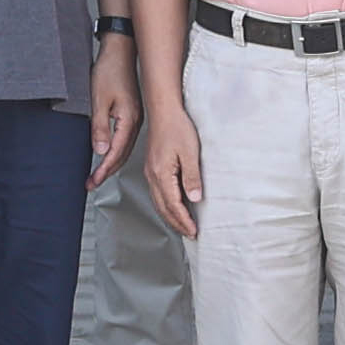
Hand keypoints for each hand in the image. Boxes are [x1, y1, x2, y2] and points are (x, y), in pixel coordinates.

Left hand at [87, 33, 141, 190]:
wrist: (120, 52)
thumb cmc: (109, 71)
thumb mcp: (99, 101)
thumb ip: (100, 128)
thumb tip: (101, 151)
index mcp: (129, 120)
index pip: (116, 152)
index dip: (104, 169)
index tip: (93, 181)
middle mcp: (136, 122)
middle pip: (123, 155)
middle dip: (107, 171)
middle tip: (92, 183)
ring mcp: (136, 119)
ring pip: (125, 149)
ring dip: (112, 163)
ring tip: (98, 174)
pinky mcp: (132, 114)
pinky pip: (126, 139)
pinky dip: (117, 151)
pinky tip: (109, 154)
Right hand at [144, 98, 202, 236]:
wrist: (163, 111)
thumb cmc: (177, 127)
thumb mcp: (190, 153)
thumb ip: (192, 177)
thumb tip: (194, 198)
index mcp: (161, 174)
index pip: (173, 205)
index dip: (183, 220)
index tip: (193, 231)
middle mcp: (153, 175)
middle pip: (163, 208)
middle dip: (176, 223)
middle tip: (189, 233)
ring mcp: (150, 172)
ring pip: (158, 202)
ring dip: (170, 216)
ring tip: (181, 225)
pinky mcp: (152, 167)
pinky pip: (157, 193)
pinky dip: (165, 204)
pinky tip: (172, 205)